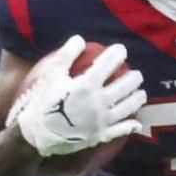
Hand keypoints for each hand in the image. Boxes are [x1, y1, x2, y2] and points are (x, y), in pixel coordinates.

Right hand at [10, 36, 146, 156]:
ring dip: (137, 98)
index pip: (109, 63)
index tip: (121, 50)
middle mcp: (100, 101)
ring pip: (129, 107)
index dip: (117, 53)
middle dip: (134, 77)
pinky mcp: (101, 136)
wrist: (35, 136)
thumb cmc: (40, 103)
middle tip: (136, 74)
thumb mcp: (50, 75)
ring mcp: (103, 120)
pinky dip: (130, 125)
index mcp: (88, 84)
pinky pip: (121, 130)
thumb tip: (79, 39)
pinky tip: (136, 123)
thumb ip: (66, 55)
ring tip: (140, 93)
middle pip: (126, 85)